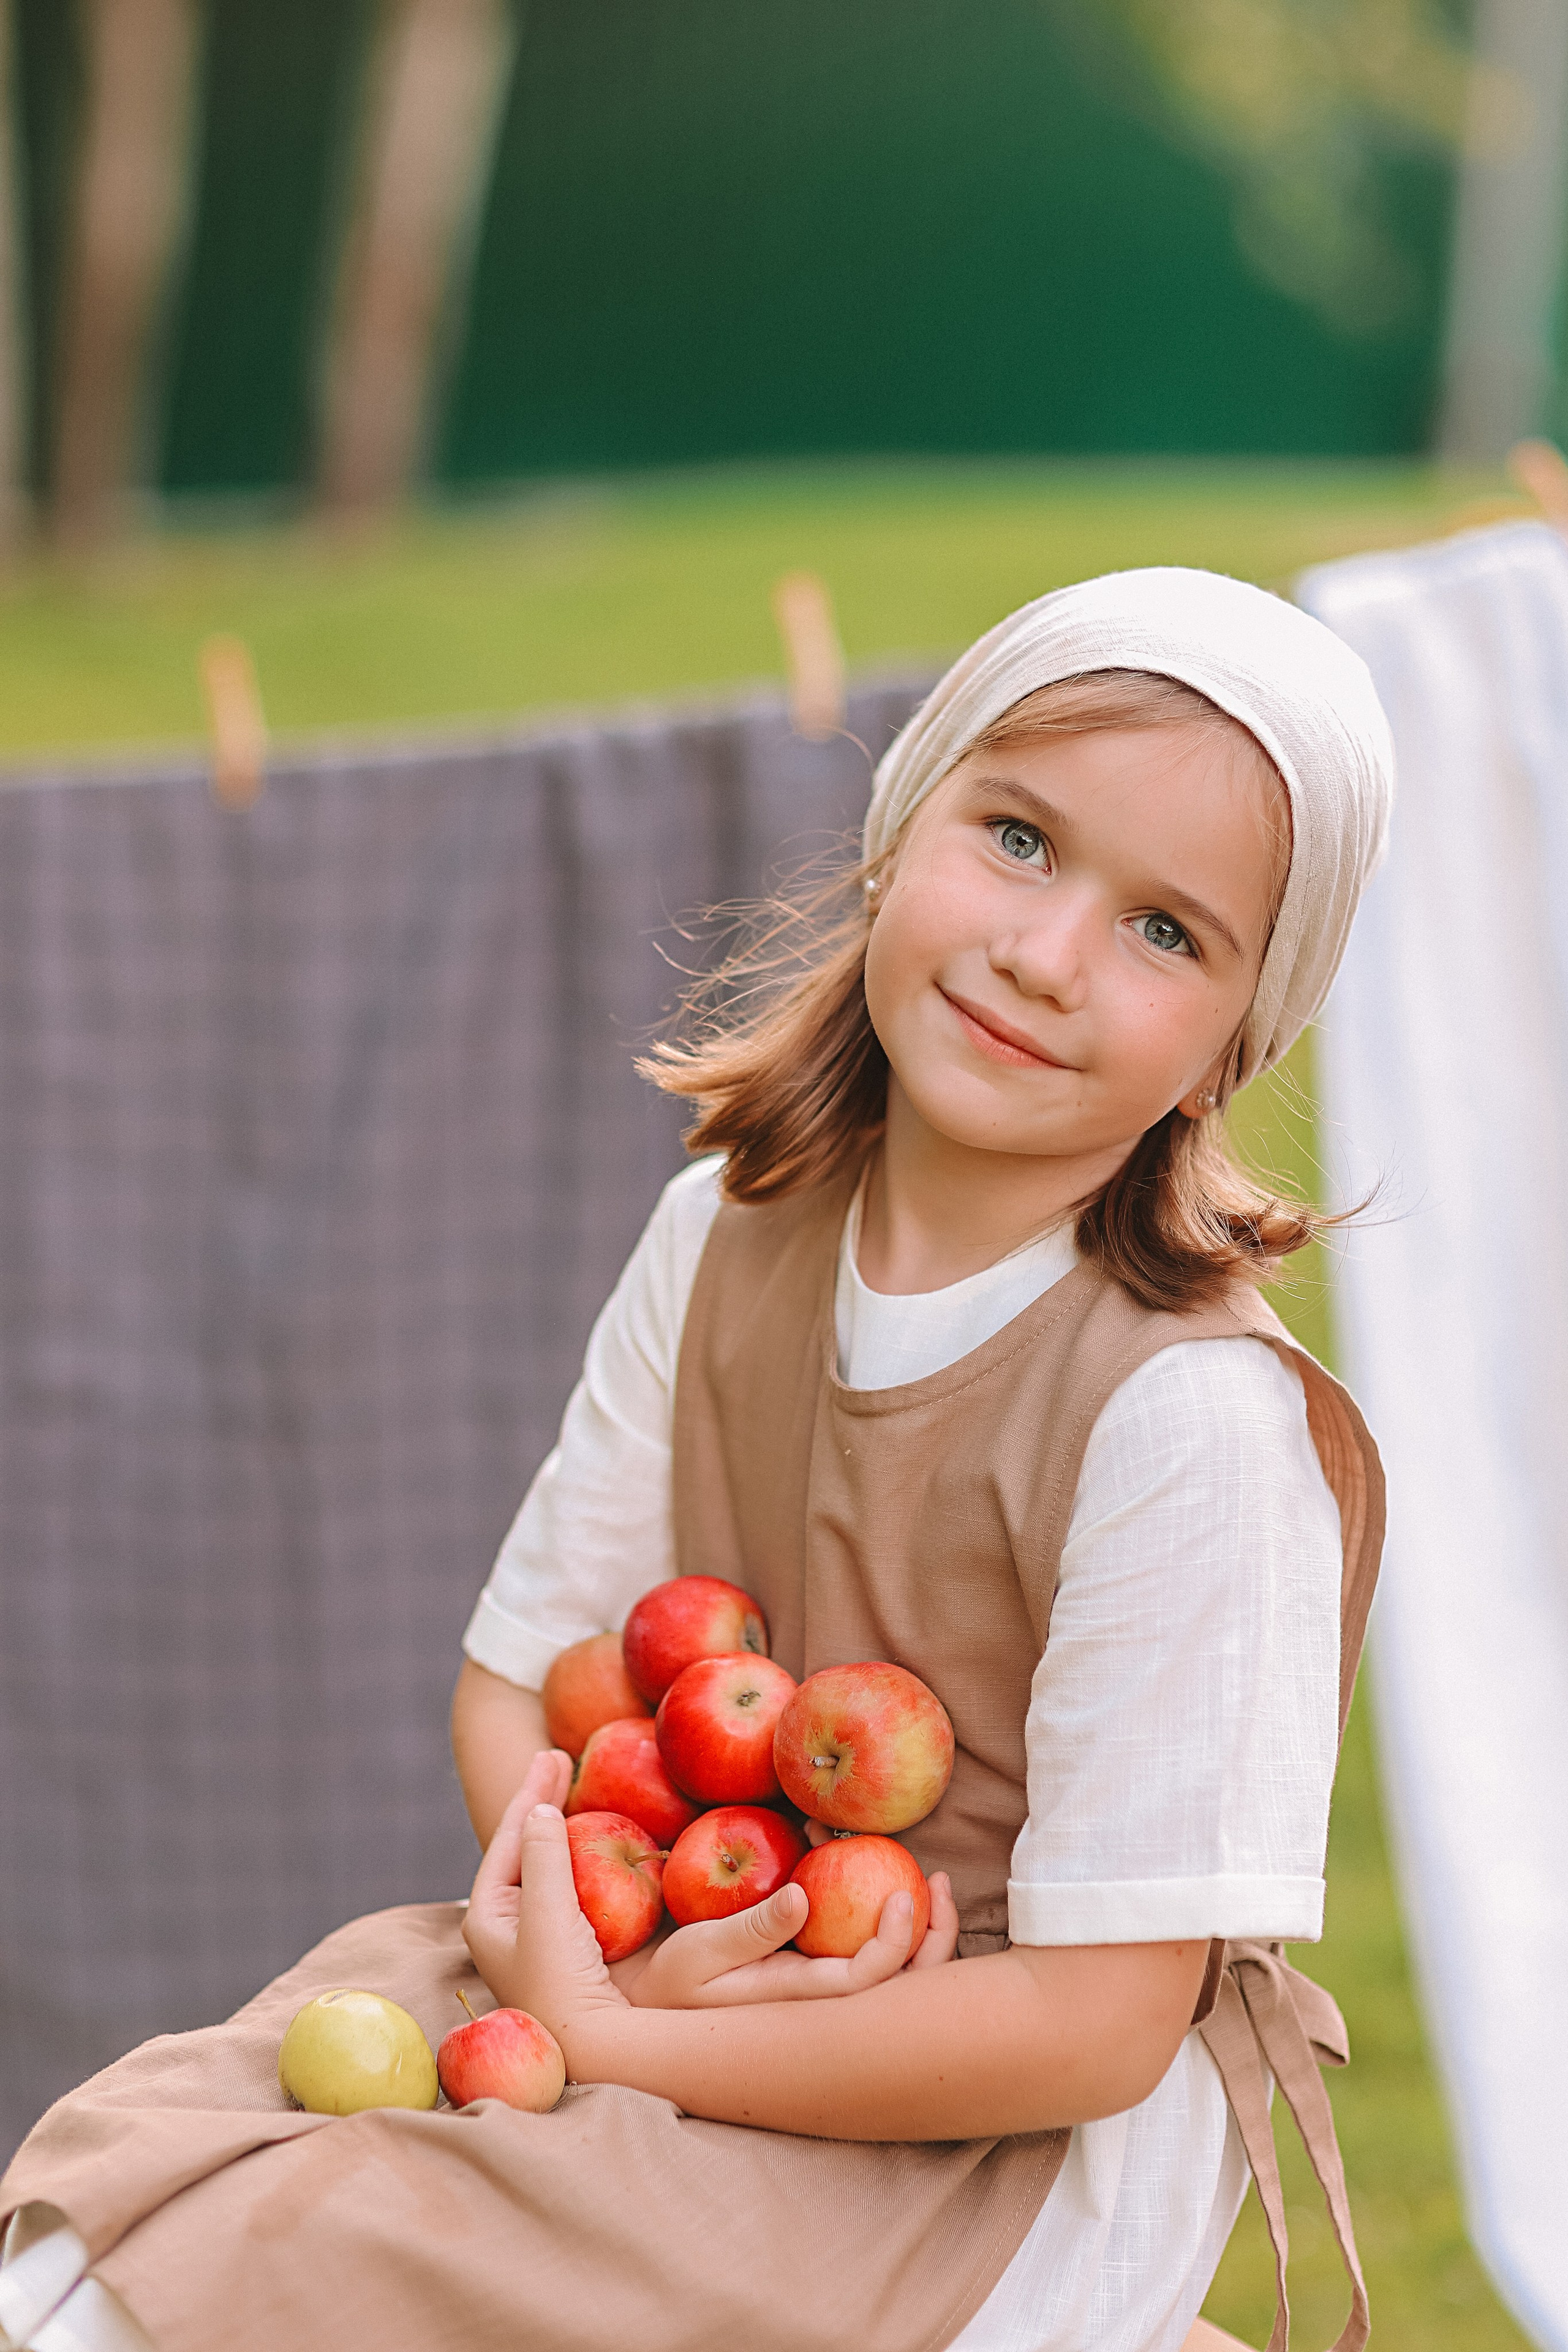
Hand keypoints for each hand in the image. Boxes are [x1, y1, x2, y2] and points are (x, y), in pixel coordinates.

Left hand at [462, 1754, 629, 2056]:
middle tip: (560, 1757)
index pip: (508, 1837)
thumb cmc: (560, 1980)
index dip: (529, 1793)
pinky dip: (577, 1853)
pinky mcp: (559, 1944)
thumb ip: (543, 1855)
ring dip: (558, 1823)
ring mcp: (531, 1933)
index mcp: (486, 1913)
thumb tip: (538, 1807)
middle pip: (522, 1844)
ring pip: (543, 1861)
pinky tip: (593, 1839)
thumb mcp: (548, 1912)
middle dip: (540, 1800)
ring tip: (571, 1786)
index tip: (552, 1756)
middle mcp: (503, 1921)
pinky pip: (564, 1883)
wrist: (588, 2047)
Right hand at [629, 1870, 960, 2007]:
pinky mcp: (818, 1970)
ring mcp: (823, 1987)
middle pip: (900, 1983)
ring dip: (918, 1926)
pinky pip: (866, 1948)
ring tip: (927, 1876)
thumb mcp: (703, 1951)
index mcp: (800, 1999)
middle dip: (935, 1938)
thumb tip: (802, 1897)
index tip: (906, 1893)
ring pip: (894, 1970)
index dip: (897, 1943)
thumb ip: (752, 1928)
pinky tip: (870, 1872)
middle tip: (941, 1881)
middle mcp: (822, 2000)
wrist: (659, 2005)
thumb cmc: (676, 1978)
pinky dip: (882, 1913)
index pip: (868, 1980)